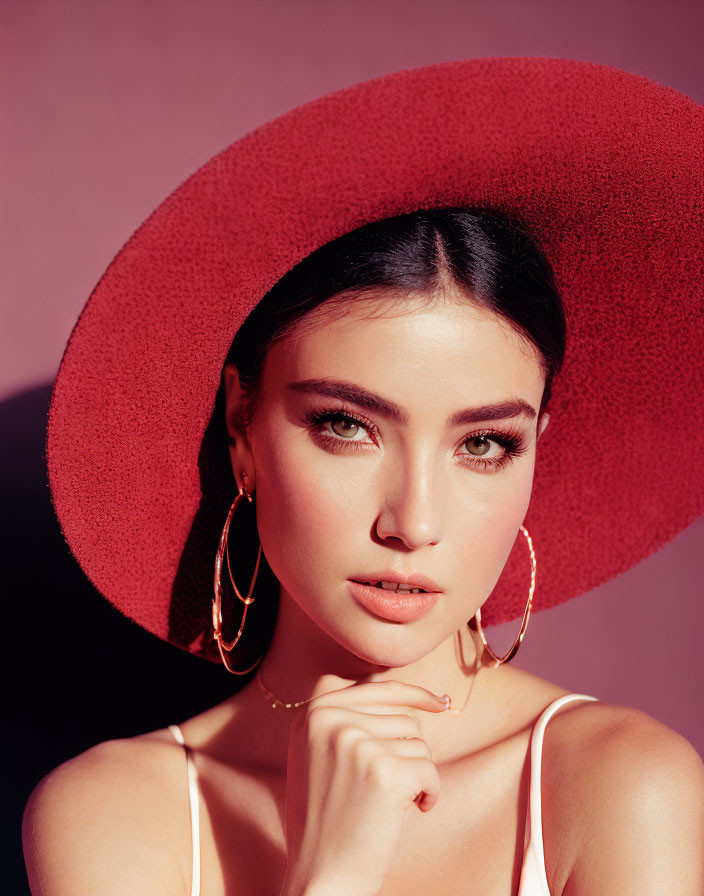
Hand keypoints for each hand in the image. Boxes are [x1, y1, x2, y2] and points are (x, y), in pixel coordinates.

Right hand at [279, 679, 449, 895]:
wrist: (321, 875)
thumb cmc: (328, 819)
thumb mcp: (320, 754)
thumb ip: (349, 718)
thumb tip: (414, 696)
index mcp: (314, 713)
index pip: (378, 688)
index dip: (415, 694)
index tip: (442, 702)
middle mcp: (331, 720)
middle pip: (404, 717)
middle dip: (408, 754)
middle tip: (385, 788)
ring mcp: (356, 743)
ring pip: (419, 743)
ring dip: (416, 774)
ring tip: (388, 802)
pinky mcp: (383, 771)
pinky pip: (430, 770)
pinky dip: (429, 794)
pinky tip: (408, 812)